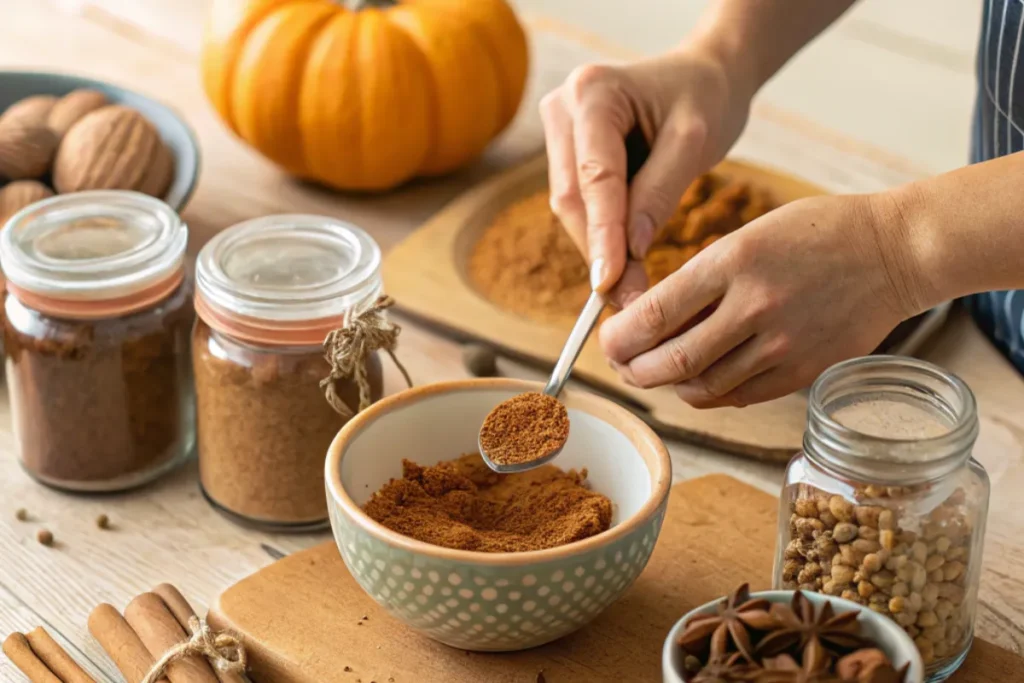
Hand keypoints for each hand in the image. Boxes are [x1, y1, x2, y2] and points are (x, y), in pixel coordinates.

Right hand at [539, 45, 754, 298]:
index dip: (602, 234)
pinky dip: (602, 238)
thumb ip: (660, 193)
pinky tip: (624, 269)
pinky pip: (580, 207)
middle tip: (630, 303)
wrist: (704, 77)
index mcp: (593, 92)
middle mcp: (563, 108)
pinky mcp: (567, 156)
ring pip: (571, 208)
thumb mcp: (694, 141)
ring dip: (599, 251)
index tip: (610, 283)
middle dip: (600, 252)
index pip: (595, 176)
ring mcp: (559, 132)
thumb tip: (631, 253)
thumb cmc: (705, 98)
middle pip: (572, 198)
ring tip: (631, 294)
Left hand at [598, 193, 930, 406]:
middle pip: (671, 362)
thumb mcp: (747, 235)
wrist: (894, 251)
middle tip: (621, 365)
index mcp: (733, 261)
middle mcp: (754, 306)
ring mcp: (781, 345)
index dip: (619, 336)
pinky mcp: (802, 371)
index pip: (655, 313)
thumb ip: (701, 279)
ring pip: (701, 387)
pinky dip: (707, 394)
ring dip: (667, 385)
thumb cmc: (815, 233)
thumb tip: (648, 319)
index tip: (607, 339)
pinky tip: (697, 381)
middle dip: (633, 369)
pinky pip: (737, 397)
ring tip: (654, 374)